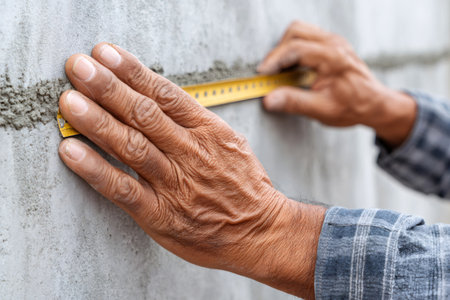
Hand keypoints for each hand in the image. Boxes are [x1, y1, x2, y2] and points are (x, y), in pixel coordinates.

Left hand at [58, 43, 324, 298]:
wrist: (261, 231)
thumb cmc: (244, 186)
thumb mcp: (231, 142)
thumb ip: (196, 121)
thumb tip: (159, 97)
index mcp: (209, 131)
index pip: (165, 94)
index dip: (133, 72)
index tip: (106, 54)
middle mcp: (190, 152)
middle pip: (144, 114)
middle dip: (108, 88)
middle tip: (79, 67)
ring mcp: (175, 184)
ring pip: (132, 146)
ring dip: (98, 122)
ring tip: (70, 101)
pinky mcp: (161, 215)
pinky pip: (123, 189)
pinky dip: (96, 170)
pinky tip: (72, 152)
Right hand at [258, 21, 416, 146]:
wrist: (375, 104)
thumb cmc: (353, 107)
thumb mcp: (322, 110)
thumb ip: (294, 103)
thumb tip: (269, 100)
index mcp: (333, 57)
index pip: (295, 48)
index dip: (274, 60)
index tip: (261, 74)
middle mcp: (334, 43)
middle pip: (295, 32)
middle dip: (277, 52)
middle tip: (269, 73)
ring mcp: (333, 41)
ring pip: (299, 30)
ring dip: (285, 47)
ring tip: (280, 70)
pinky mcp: (331, 43)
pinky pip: (306, 36)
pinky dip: (293, 48)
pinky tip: (292, 66)